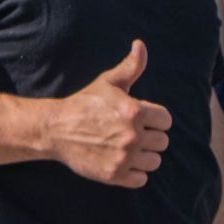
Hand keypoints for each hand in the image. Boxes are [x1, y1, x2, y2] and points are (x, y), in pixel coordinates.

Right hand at [47, 40, 171, 187]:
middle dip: (150, 137)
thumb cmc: (85, 103)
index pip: (166, 121)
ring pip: (154, 161)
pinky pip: (141, 179)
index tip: (142, 119)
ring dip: (144, 156)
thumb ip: (130, 66)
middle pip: (162, 142)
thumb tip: (140, 44)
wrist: (57, 129)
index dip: (155, 119)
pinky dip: (135, 173)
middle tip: (132, 133)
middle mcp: (132, 135)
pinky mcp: (114, 174)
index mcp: (135, 111)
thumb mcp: (108, 82)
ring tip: (128, 147)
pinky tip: (123, 161)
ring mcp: (123, 157)